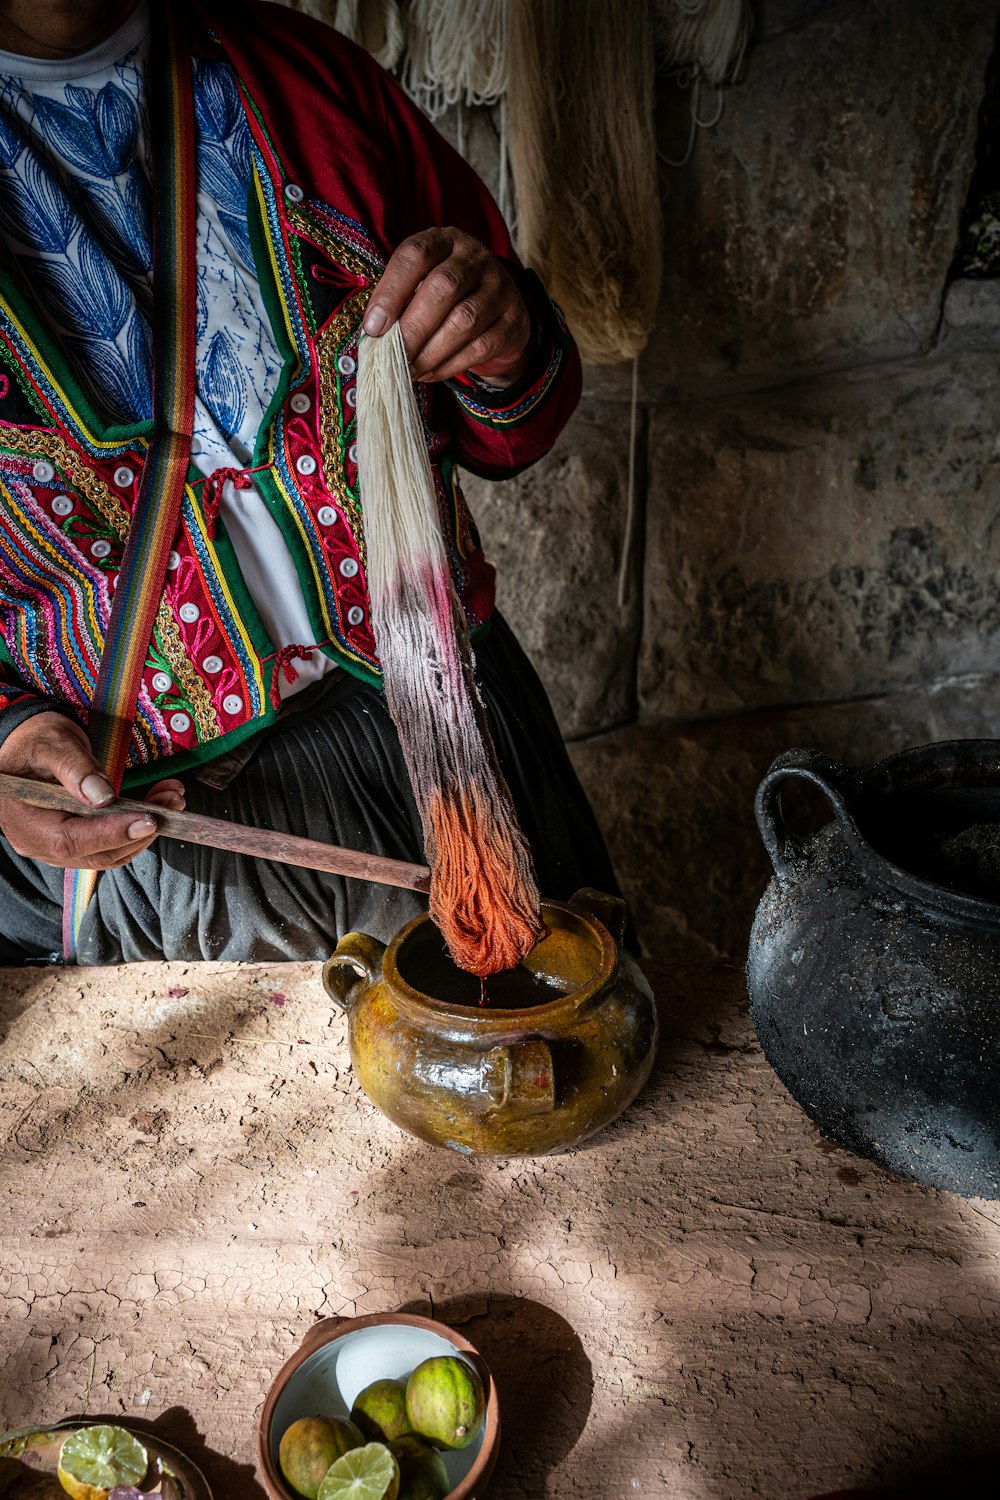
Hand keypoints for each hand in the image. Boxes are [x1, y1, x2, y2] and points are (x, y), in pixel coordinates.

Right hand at [0, 711, 184, 869]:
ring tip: (169, 801)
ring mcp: (54, 845)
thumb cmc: (33, 741)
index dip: (113, 833)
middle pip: (95, 853)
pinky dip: (133, 830)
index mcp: (27, 820)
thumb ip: (76, 770)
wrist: (23, 743)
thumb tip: (104, 797)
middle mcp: (38, 842)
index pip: (72, 839)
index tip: (149, 820)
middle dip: (139, 831)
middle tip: (171, 803)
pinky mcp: (72, 839)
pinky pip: (105, 845)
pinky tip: (153, 807)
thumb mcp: (52, 745)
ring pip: (106, 853)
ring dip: (143, 831)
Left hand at [363, 227, 533, 385]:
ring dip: (430, 351)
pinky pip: (480, 347)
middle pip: (443, 287)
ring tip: (409, 369)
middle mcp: (476, 258)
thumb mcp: (421, 286)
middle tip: (392, 356)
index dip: (391, 291)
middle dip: (412, 327)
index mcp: (445, 241)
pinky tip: (429, 373)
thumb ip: (399, 302)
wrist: (496, 315)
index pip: (416, 254)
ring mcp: (500, 288)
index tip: (372, 328)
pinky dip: (449, 365)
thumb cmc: (445, 300)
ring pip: (464, 320)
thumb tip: (372, 334)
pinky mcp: (514, 321)